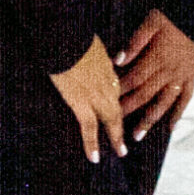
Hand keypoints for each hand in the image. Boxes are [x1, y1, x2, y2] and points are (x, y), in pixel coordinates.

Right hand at [49, 37, 125, 162]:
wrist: (65, 39)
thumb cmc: (74, 38)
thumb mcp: (92, 46)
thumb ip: (95, 58)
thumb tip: (91, 58)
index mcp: (110, 69)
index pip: (119, 90)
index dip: (120, 102)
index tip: (121, 111)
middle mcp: (108, 84)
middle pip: (119, 108)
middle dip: (124, 125)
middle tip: (128, 139)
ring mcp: (97, 95)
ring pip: (111, 120)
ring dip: (116, 137)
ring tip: (121, 152)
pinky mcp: (81, 103)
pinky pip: (89, 127)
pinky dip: (92, 143)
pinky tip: (95, 157)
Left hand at [115, 10, 193, 140]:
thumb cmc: (171, 17)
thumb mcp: (151, 23)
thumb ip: (135, 43)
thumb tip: (117, 60)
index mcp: (158, 57)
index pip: (135, 78)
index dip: (120, 90)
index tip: (107, 102)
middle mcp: (170, 70)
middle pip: (146, 94)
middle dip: (130, 110)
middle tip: (116, 126)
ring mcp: (182, 76)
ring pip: (165, 102)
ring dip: (151, 120)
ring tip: (138, 136)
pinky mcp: (191, 76)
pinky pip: (186, 98)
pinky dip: (179, 114)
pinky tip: (171, 128)